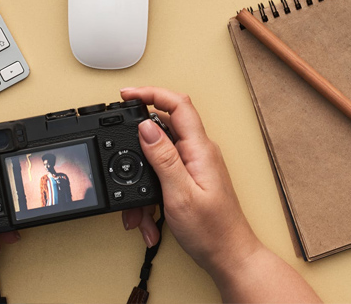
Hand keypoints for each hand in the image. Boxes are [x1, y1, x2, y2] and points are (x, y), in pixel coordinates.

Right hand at [119, 88, 259, 273]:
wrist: (229, 257)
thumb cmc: (212, 231)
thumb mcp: (180, 193)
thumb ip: (163, 158)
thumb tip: (146, 127)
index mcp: (200, 149)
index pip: (178, 104)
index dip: (151, 93)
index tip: (127, 95)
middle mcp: (199, 152)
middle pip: (162, 130)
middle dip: (137, 151)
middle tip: (121, 164)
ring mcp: (195, 165)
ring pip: (157, 159)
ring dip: (142, 185)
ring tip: (140, 213)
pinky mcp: (190, 179)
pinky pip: (162, 177)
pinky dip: (150, 197)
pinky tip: (150, 218)